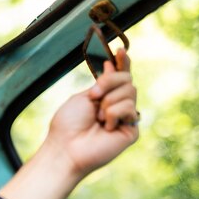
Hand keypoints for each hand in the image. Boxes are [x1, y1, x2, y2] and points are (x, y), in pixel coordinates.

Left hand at [44, 48, 138, 176]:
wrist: (66, 148)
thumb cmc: (68, 124)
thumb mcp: (83, 97)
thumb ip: (102, 83)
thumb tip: (112, 64)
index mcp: (104, 97)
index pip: (120, 76)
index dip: (123, 63)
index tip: (120, 50)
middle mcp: (116, 106)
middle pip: (127, 80)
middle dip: (109, 82)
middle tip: (93, 96)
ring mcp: (125, 118)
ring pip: (130, 92)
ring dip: (109, 102)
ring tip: (97, 118)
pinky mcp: (132, 130)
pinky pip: (130, 109)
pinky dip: (114, 114)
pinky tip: (106, 128)